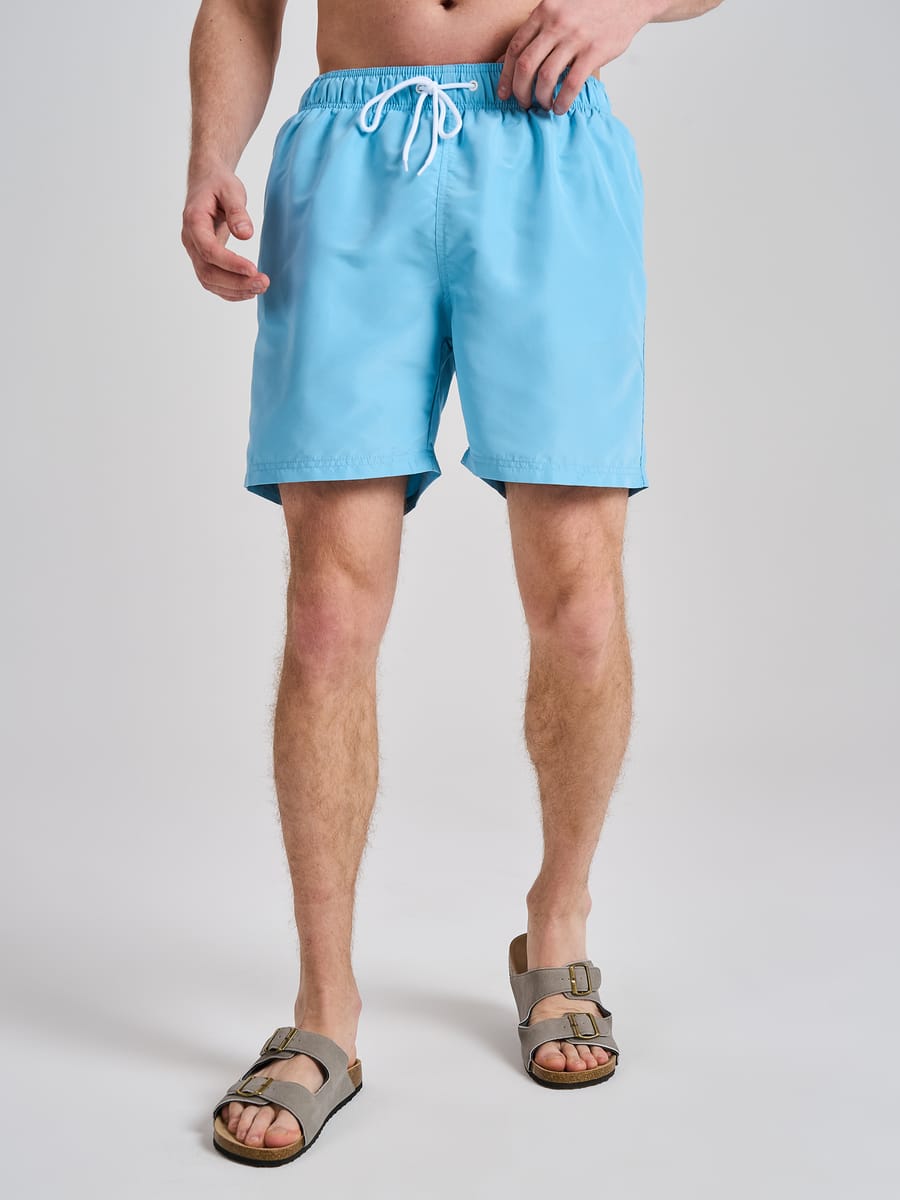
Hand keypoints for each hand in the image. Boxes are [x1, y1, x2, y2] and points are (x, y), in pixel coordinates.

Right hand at [181, 167, 269, 301]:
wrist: (207, 182)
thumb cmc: (218, 184)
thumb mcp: (231, 190)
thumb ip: (237, 211)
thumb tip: (245, 234)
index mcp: (194, 221)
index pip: (209, 250)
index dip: (230, 263)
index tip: (253, 269)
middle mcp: (190, 240)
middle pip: (208, 272)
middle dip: (236, 282)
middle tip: (263, 283)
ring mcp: (195, 252)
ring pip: (209, 281)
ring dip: (235, 290)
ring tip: (260, 287)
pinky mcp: (203, 258)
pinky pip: (212, 281)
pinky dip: (230, 291)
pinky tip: (249, 291)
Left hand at [496, 0, 653, 113]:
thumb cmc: (590, 8)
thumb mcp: (558, 9)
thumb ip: (536, 31)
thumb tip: (505, 60)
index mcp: (544, 12)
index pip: (515, 48)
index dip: (505, 75)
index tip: (504, 93)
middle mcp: (556, 24)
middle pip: (526, 65)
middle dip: (520, 91)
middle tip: (523, 103)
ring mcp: (575, 38)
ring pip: (545, 77)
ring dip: (541, 98)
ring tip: (544, 106)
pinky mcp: (594, 52)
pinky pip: (571, 84)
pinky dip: (562, 101)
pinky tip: (560, 107)